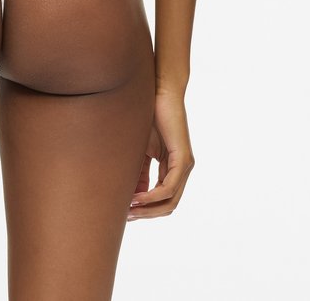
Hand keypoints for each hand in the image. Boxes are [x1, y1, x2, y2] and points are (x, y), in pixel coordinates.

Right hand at [127, 88, 194, 220]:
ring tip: (129, 211)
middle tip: (126, 217)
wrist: (161, 91)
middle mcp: (181, 170)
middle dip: (146, 214)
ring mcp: (185, 166)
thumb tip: (129, 196)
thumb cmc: (149, 115)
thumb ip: (138, 170)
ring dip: (148, 209)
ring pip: (170, 200)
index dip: (144, 209)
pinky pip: (169, 187)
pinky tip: (137, 198)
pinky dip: (152, 196)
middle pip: (167, 205)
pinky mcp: (184, 159)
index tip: (124, 213)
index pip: (161, 199)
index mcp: (171, 168)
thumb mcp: (140, 149)